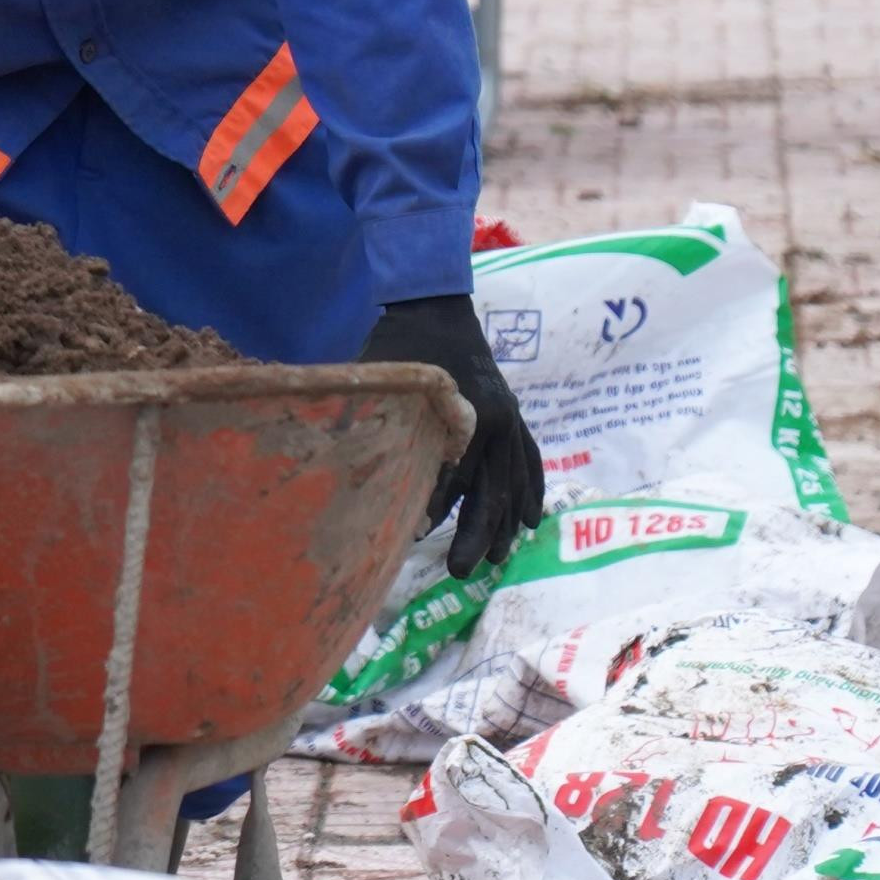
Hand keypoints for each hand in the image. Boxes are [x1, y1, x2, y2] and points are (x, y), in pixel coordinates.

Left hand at [361, 293, 546, 575]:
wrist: (434, 306)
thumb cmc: (397, 346)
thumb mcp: (382, 384)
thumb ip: (369, 425)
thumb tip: (347, 474)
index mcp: (463, 416)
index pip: (451, 478)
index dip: (433, 510)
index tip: (413, 537)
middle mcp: (495, 422)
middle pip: (490, 491)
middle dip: (476, 534)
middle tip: (462, 573)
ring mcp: (509, 418)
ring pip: (514, 483)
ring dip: (505, 523)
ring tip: (495, 559)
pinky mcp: (513, 413)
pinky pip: (531, 459)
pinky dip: (532, 490)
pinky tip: (529, 521)